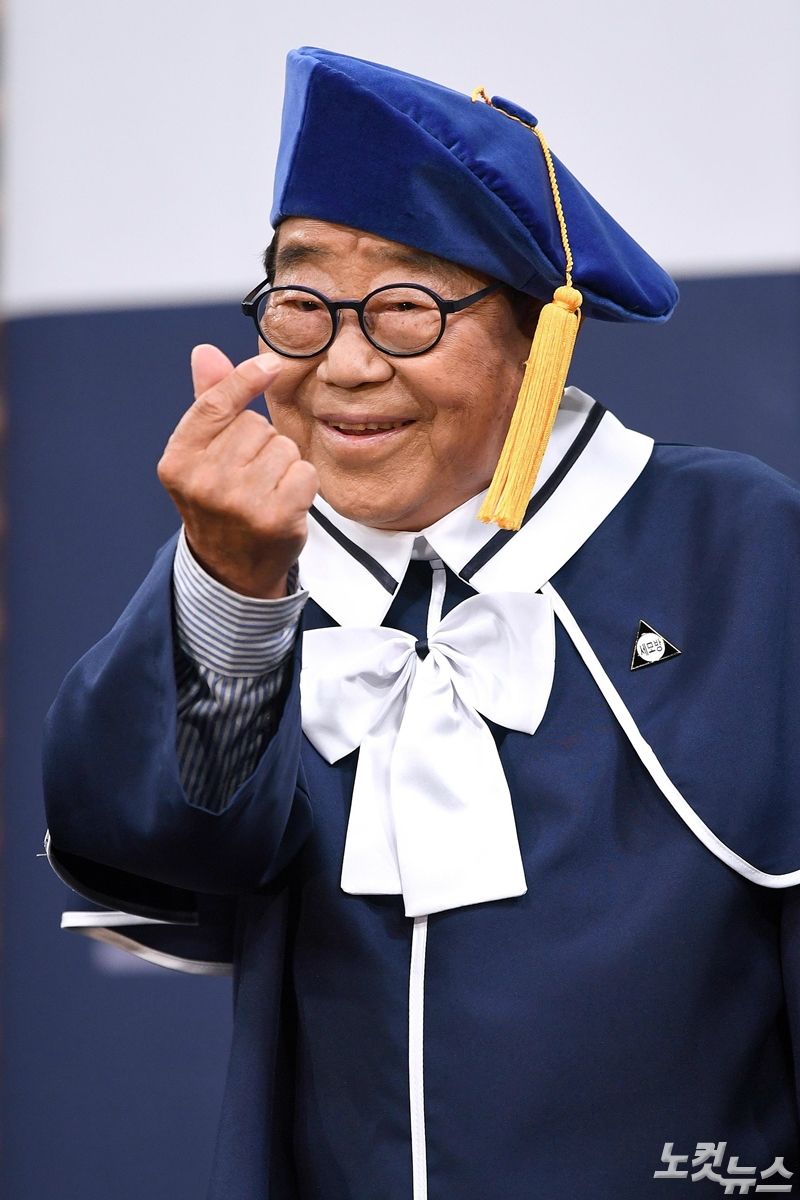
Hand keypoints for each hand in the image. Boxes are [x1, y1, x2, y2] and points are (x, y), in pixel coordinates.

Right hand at [157, 344, 318, 597]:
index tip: (271, 365)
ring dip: (283, 465)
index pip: (215, 404)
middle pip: (257, 426)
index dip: (245, 380)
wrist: (231, 569)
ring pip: (284, 447)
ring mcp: (239, 502)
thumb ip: (209, 402)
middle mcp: (204, 482)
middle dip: (262, 443)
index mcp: (178, 461)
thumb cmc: (219, 501)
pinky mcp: (274, 518)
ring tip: (265, 491)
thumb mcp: (203, 455)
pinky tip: (284, 505)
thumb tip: (205, 351)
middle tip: (248, 476)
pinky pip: (305, 472)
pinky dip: (302, 485)